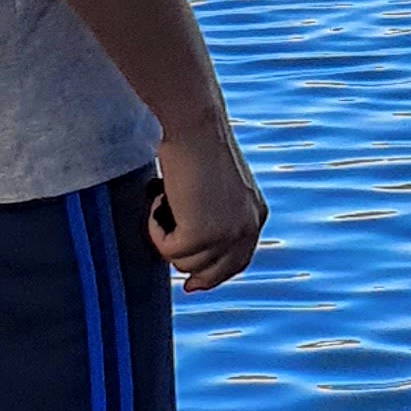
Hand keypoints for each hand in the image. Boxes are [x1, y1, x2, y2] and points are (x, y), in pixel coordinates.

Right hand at [148, 125, 265, 291]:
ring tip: (165, 198)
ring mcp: (226, 234)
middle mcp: (247, 229)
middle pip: (212, 273)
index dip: (213, 275)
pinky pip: (166, 250)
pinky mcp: (201, 235)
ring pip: (184, 263)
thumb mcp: (216, 190)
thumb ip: (215, 221)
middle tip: (164, 241)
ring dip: (166, 235)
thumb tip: (192, 264)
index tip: (191, 285)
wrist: (194, 126)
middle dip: (185, 261)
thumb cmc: (198, 146)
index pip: (237, 262)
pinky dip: (155, 228)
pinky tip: (159, 197)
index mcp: (255, 216)